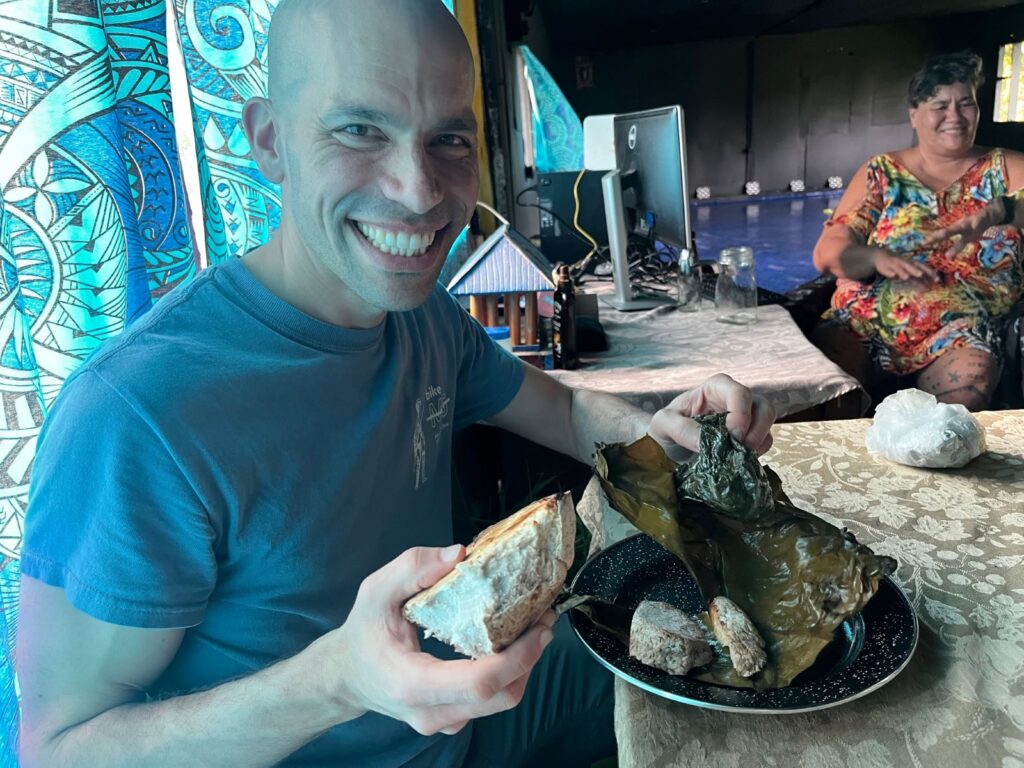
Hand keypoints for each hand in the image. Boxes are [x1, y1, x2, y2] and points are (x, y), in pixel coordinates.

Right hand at [315, 546, 553, 736]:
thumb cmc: (362, 632)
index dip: (518, 658)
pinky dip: (510, 673)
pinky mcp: (452, 718)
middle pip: (500, 697)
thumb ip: (413, 568)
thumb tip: (459, 554)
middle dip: (531, 659)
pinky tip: (513, 643)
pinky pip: (491, 701)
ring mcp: (443, 722)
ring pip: (500, 702)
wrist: (345, 676)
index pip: (479, 683)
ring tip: (535, 626)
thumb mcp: (375, 590)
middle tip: (544, 619)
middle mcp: (431, 712)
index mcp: (413, 684)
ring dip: (525, 666)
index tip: (540, 627)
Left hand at [648, 373, 775, 460]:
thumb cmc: (664, 428)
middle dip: (757, 428)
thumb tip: (707, 442)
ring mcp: (744, 419)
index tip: (732, 433)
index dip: (740, 411)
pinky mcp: (747, 438)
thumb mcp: (664, 424)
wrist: (666, 448)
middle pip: (762, 406)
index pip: (738, 391)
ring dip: (759, 441)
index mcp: (715, 388)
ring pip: (767, 424)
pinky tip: (739, 461)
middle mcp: (733, 400)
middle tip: (742, 448)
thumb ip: (682, 429)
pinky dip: (758, 452)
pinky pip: (764, 442)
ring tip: (741, 457)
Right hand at [872, 250, 939, 284]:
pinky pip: (887, 269)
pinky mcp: (884, 266)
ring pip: (899, 267)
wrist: (881, 256)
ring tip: (906, 276)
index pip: (922, 267)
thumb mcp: (910, 270)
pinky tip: (892, 275)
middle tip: (920, 275)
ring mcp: (894, 264)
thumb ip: (918, 278)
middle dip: (915, 270)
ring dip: (902, 271)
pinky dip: (889, 272)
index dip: (929, 272)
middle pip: (911, 266)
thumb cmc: (899, 265)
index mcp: (912, 262)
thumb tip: (929, 287)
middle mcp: (904, 262)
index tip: (936, 279)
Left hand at [920, 200, 1005, 255]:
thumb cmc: (975, 226)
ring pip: (962, 226)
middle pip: (948, 231)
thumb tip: (947, 258)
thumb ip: (957, 247)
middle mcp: (961, 226)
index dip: (933, 240)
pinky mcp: (981, 218)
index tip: (922, 244)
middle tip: (926, 242)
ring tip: (947, 234)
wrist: (991, 214)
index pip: (942, 236)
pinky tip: (974, 225)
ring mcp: (970, 222)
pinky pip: (979, 221)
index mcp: (956, 229)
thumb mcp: (966, 237)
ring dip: (955, 229)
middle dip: (938, 236)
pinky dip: (976, 223)